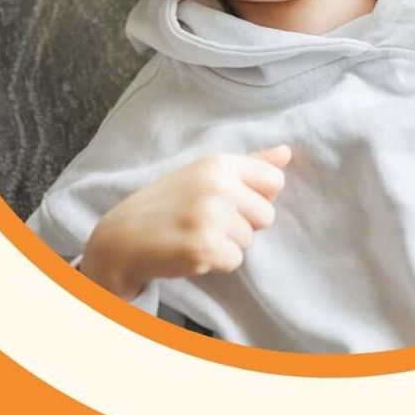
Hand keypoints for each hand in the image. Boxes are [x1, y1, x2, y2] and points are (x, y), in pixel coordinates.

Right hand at [79, 145, 290, 300]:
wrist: (126, 235)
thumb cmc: (170, 202)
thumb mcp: (205, 174)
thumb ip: (250, 164)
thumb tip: (287, 153)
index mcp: (219, 163)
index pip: (274, 180)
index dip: (256, 196)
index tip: (230, 200)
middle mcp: (217, 185)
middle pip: (267, 215)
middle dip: (243, 224)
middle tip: (208, 220)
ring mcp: (210, 217)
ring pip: (250, 241)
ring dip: (227, 244)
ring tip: (196, 234)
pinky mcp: (204, 247)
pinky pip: (234, 261)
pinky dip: (216, 261)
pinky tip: (191, 250)